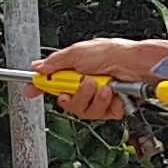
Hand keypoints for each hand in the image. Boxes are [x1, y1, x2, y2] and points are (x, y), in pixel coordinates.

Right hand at [31, 37, 167, 121]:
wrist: (136, 65)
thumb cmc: (112, 53)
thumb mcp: (77, 53)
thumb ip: (55, 63)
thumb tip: (38, 67)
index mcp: (76, 70)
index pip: (53, 82)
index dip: (41, 87)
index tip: (31, 90)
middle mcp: (86, 84)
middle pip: (66, 101)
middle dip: (74, 95)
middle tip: (81, 84)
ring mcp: (99, 97)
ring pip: (82, 110)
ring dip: (90, 98)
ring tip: (101, 87)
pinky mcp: (111, 108)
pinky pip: (99, 114)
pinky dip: (104, 103)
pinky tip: (111, 93)